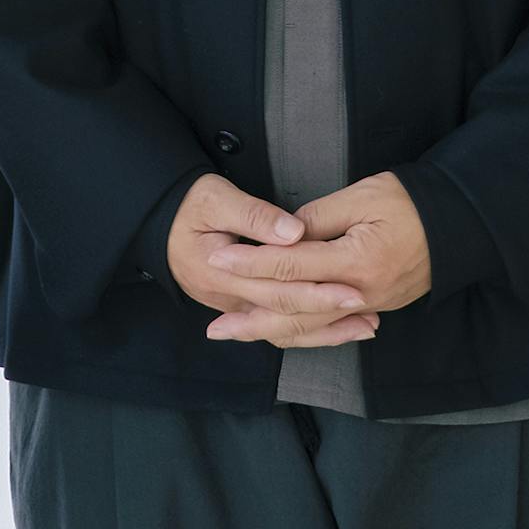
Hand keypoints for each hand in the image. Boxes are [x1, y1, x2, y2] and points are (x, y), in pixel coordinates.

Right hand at [167, 172, 378, 349]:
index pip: (277, 287)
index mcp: (220, 271)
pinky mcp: (241, 305)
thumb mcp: (217, 198)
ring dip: (325, 330)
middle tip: (368, 309)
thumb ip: (256, 216)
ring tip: (364, 325)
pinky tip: (336, 328)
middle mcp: (226, 298)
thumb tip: (294, 232)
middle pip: (285, 312)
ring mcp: (233, 306)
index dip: (317, 289)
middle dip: (329, 313)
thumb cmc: (190, 204)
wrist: (160, 220)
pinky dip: (308, 329)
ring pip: (283, 328)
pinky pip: (277, 326)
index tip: (352, 289)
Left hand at [205, 171, 431, 340]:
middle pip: (295, 311)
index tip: (218, 259)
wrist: (460, 223)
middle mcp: (360, 293)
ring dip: (269, 332)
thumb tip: (283, 236)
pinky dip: (300, 333)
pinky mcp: (374, 307)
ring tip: (234, 335)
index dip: (251, 262)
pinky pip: (329, 328)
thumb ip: (317, 218)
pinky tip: (277, 333)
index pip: (291, 265)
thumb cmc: (410, 201)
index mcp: (355, 261)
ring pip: (310, 328)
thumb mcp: (362, 195)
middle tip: (213, 325)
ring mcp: (369, 306)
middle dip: (250, 315)